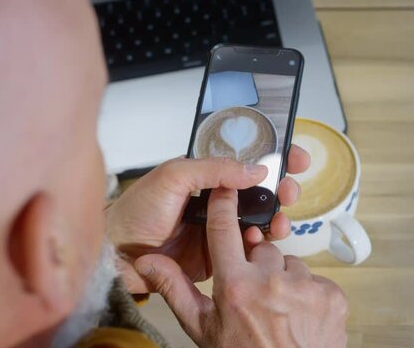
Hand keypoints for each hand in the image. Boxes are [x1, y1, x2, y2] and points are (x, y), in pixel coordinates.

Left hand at [105, 145, 309, 292]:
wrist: (118, 255)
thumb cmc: (136, 211)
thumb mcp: (174, 177)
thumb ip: (214, 169)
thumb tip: (255, 170)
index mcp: (206, 174)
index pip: (248, 160)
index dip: (275, 157)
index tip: (296, 158)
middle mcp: (217, 199)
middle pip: (261, 190)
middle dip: (282, 187)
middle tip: (289, 191)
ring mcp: (220, 227)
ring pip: (261, 219)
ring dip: (277, 216)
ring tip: (279, 219)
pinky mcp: (220, 253)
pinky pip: (249, 247)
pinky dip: (262, 243)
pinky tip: (260, 240)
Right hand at [135, 188, 348, 346]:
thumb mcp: (203, 328)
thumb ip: (175, 289)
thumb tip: (146, 262)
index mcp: (236, 286)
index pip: (224, 229)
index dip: (224, 204)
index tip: (225, 189)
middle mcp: (271, 282)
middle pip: (263, 248)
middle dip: (258, 264)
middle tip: (255, 294)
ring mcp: (305, 288)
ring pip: (291, 264)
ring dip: (285, 280)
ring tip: (279, 309)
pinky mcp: (332, 295)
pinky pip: (315, 279)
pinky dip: (308, 293)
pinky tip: (299, 315)